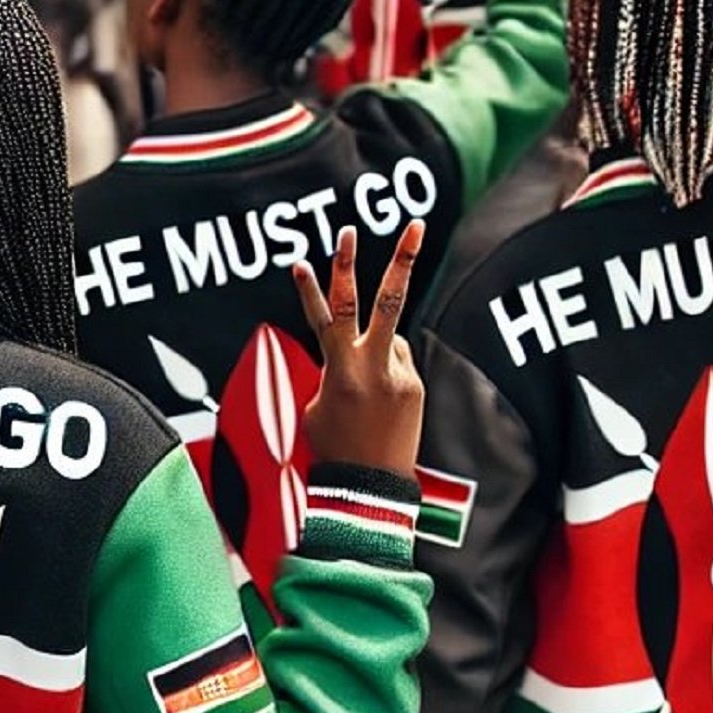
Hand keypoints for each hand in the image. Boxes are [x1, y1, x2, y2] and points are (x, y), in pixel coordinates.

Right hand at [290, 222, 426, 477]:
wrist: (369, 487)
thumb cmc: (333, 446)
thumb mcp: (317, 403)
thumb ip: (336, 366)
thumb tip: (361, 343)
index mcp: (339, 372)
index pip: (325, 319)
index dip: (311, 288)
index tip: (298, 261)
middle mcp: (373, 368)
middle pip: (386, 302)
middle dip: (398, 260)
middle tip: (410, 226)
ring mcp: (399, 375)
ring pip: (386, 338)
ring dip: (371, 353)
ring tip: (364, 397)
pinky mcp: (414, 386)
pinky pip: (396, 363)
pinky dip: (384, 375)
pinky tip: (378, 408)